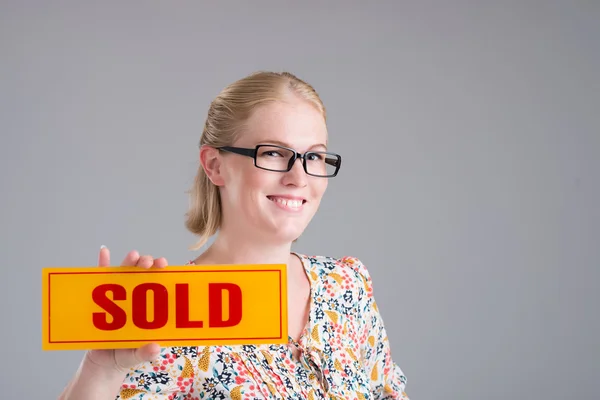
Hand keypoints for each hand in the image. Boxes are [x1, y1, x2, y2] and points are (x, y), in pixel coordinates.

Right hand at [84, 246, 168, 373]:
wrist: (102, 363)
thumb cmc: (124, 356)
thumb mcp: (136, 356)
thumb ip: (144, 353)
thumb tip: (155, 348)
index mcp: (148, 308)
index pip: (159, 285)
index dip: (163, 273)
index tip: (165, 266)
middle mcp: (135, 296)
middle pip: (143, 274)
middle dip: (147, 263)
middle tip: (149, 262)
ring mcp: (118, 295)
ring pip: (125, 273)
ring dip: (129, 261)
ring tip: (133, 255)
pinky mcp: (100, 297)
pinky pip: (100, 278)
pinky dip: (102, 264)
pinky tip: (104, 251)